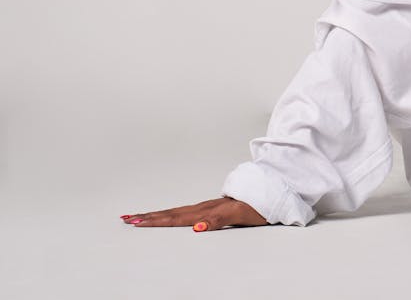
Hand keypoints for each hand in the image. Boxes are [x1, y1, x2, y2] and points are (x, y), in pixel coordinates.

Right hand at [120, 195, 267, 231]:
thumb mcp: (239, 215)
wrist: (274, 193)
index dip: (155, 221)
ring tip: (138, 217)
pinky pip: (186, 212)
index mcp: (207, 211)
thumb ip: (219, 220)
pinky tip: (167, 217)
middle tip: (126, 219)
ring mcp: (208, 207)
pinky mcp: (213, 209)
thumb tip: (196, 227)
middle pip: (171, 214)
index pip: (176, 218)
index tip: (135, 221)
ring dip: (156, 215)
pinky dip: (172, 215)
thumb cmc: (258, 206)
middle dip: (148, 217)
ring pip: (177, 212)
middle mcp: (205, 208)